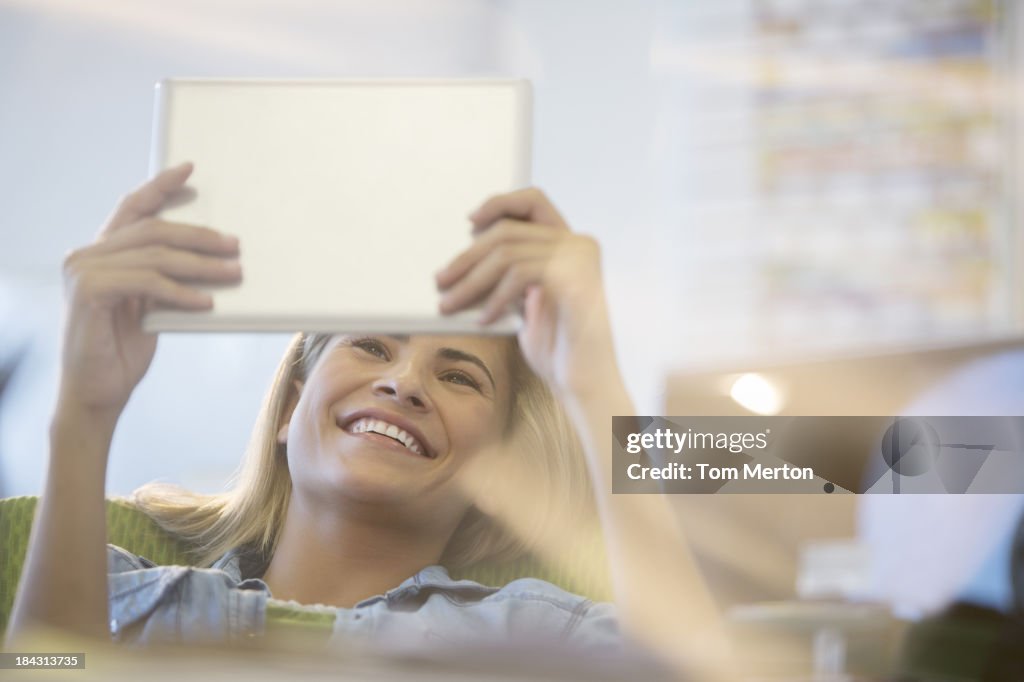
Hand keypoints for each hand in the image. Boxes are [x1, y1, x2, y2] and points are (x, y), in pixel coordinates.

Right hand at [58, 163, 240, 422]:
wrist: (96, 394)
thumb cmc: (122, 351)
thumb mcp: (149, 307)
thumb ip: (163, 277)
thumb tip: (208, 257)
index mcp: (100, 253)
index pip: (132, 208)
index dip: (160, 186)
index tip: (190, 170)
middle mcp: (86, 255)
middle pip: (152, 229)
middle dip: (200, 235)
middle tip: (236, 245)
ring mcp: (82, 271)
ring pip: (155, 254)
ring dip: (201, 265)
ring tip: (234, 273)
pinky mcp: (88, 292)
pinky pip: (147, 282)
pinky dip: (180, 291)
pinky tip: (206, 301)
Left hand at [435, 188, 620, 400]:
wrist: (585, 382)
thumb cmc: (556, 347)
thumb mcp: (527, 301)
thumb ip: (511, 273)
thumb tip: (465, 260)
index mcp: (572, 244)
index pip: (533, 201)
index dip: (500, 203)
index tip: (470, 222)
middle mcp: (579, 244)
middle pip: (509, 231)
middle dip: (467, 257)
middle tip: (440, 281)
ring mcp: (579, 259)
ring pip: (507, 254)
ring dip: (470, 282)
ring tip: (450, 305)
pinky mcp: (574, 279)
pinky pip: (519, 275)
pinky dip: (494, 298)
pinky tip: (484, 320)